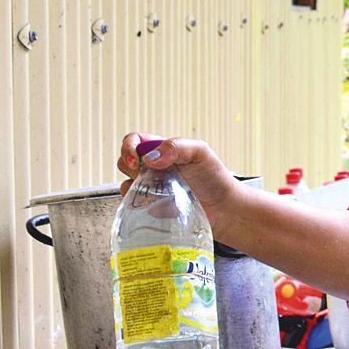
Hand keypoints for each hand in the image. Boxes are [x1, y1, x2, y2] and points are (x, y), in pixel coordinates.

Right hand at [116, 132, 240, 213]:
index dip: (128, 147)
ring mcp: (152, 187)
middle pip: (125, 161)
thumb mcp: (200, 152)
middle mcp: (153, 167)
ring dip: (133, 186)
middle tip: (145, 174)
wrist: (223, 207)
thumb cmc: (214, 177)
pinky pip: (134, 204)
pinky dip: (138, 203)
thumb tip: (150, 157)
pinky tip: (156, 203)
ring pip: (127, 183)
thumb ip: (176, 147)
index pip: (134, 140)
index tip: (137, 160)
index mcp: (162, 149)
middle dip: (129, 167)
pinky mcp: (153, 206)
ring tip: (154, 190)